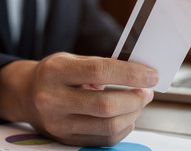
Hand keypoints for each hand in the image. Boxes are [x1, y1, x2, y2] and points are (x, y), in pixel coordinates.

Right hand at [0, 52, 158, 146]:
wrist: (28, 95)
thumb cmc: (57, 73)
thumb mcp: (74, 59)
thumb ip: (104, 65)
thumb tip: (140, 75)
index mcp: (56, 71)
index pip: (100, 71)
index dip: (132, 74)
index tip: (152, 76)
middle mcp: (53, 99)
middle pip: (106, 105)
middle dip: (136, 99)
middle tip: (148, 91)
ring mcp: (58, 124)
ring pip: (108, 127)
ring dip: (133, 114)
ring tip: (139, 102)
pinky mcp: (66, 140)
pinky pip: (104, 141)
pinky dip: (123, 128)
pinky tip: (127, 116)